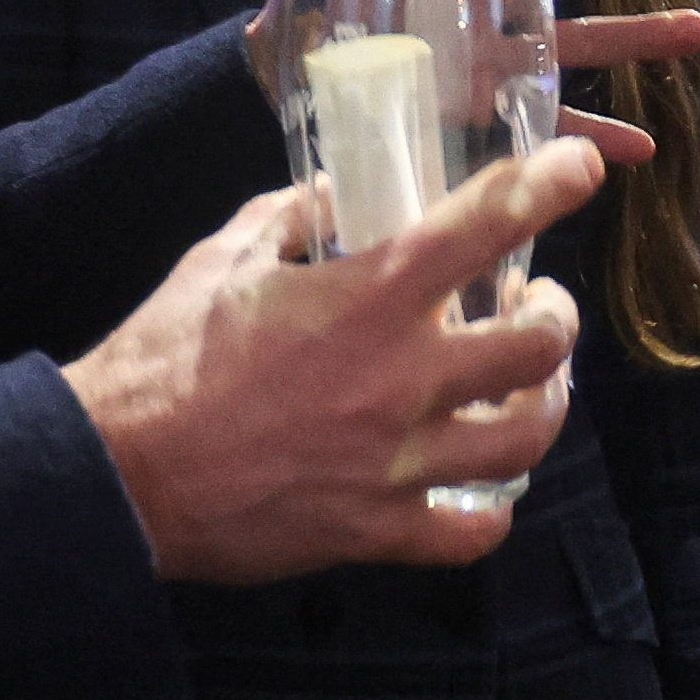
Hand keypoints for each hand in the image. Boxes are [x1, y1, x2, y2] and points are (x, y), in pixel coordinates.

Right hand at [66, 140, 600, 580]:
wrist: (119, 473)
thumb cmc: (162, 360)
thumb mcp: (220, 260)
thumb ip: (287, 217)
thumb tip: (331, 197)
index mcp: (365, 298)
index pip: (483, 224)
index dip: (548, 184)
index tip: (580, 167)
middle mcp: (400, 379)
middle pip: (540, 343)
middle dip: (556, 314)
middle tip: (539, 302)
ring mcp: (397, 461)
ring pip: (527, 436)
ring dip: (544, 403)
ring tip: (532, 389)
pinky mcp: (379, 529)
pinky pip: (475, 532)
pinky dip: (490, 510)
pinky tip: (478, 488)